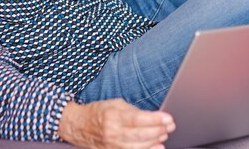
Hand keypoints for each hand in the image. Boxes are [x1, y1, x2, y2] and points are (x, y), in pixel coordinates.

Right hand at [58, 99, 175, 148]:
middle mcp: (112, 133)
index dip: (156, 119)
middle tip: (170, 126)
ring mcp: (112, 146)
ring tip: (164, 134)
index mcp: (113, 117)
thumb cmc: (98, 113)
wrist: (79, 126)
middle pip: (142, 135)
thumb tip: (153, 117)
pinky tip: (157, 146)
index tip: (168, 118)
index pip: (139, 119)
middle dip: (160, 130)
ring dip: (156, 141)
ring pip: (140, 147)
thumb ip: (134, 111)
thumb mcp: (115, 104)